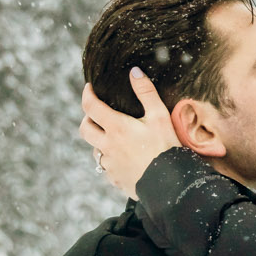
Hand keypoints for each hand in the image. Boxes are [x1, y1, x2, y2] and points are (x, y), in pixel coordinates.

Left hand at [79, 70, 181, 199]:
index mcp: (116, 128)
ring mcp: (109, 165)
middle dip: (87, 119)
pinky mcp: (115, 179)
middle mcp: (107, 146)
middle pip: (84, 129)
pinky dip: (111, 159)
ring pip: (95, 149)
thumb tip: (134, 71)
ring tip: (114, 137)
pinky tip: (125, 158)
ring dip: (100, 141)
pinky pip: (107, 167)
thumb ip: (146, 92)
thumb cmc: (166, 148)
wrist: (171, 184)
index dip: (87, 94)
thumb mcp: (160, 116)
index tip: (89, 88)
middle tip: (96, 113)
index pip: (90, 107)